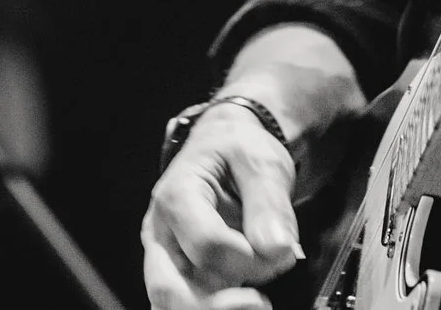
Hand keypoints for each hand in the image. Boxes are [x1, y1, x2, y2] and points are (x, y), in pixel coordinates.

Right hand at [141, 101, 301, 308]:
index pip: (206, 244)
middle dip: (217, 304)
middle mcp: (162, 233)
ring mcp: (167, 258)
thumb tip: (277, 248)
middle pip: (170, 287)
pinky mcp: (180, 275)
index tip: (279, 252)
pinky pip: (188, 302)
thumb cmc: (238, 150)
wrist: (227, 146)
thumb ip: (269, 203)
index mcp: (176, 195)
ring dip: (216, 308)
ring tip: (257, 302)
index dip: (246, 257)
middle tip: (260, 301)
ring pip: (174, 303)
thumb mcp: (261, 161)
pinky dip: (216, 306)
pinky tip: (246, 300)